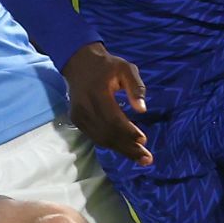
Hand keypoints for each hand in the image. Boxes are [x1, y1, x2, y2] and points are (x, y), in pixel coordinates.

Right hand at [62, 43, 150, 165]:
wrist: (79, 62)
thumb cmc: (107, 65)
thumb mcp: (126, 68)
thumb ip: (136, 87)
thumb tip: (143, 109)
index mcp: (96, 92)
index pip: (112, 118)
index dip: (128, 132)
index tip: (144, 140)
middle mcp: (84, 107)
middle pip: (107, 133)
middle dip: (128, 148)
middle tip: (147, 159)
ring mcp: (78, 115)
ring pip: (101, 138)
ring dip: (121, 150)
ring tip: (139, 158)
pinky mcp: (76, 120)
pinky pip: (95, 137)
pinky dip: (110, 144)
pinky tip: (125, 149)